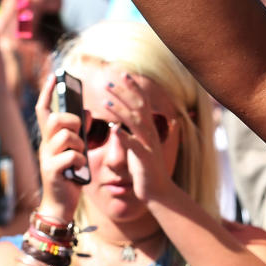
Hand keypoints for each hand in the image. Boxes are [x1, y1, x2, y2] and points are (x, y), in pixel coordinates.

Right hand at [35, 73, 86, 222]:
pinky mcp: (52, 171)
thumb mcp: (75, 150)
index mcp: (49, 139)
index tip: (54, 76)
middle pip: (55, 120)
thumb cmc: (69, 176)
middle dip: (72, 122)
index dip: (48, 93)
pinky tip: (80, 169)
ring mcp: (46, 158)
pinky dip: (80, 159)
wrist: (60, 205)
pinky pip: (71, 155)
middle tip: (80, 135)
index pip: (43, 111)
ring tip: (80, 155)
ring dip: (79, 143)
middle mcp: (44, 146)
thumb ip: (79, 132)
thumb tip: (86, 112)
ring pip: (65, 136)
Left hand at [103, 70, 176, 203]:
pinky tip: (112, 129)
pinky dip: (124, 136)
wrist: (159, 191)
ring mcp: (149, 145)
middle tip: (109, 82)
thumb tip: (118, 125)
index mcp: (149, 129)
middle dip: (124, 93)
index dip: (133, 87)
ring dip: (121, 110)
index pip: (142, 102)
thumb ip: (131, 135)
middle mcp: (151, 133)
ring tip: (106, 101)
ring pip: (136, 122)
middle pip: (138, 107)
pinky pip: (134, 144)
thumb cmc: (146, 169)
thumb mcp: (139, 148)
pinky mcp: (144, 159)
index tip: (122, 74)